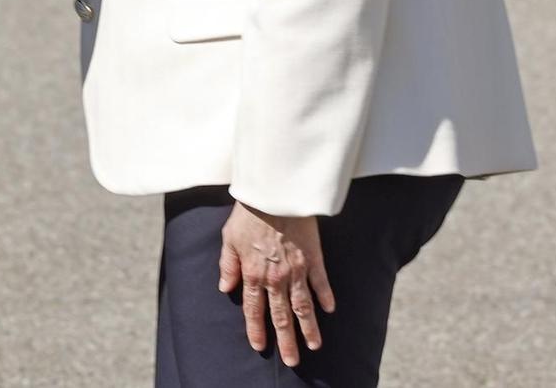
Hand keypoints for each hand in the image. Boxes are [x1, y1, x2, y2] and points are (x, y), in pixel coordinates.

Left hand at [218, 201, 334, 367]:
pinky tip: (329, 310)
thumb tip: (226, 287)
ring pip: (304, 306)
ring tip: (314, 345)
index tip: (259, 346)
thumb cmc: (248, 213)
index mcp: (253, 274)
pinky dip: (326, 297)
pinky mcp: (313, 258)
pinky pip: (321, 283)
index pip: (254, 310)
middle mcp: (276, 278)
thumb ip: (227, 265)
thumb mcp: (228, 238)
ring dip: (309, 328)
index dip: (256, 330)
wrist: (274, 193)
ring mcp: (296, 270)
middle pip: (282, 316)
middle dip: (287, 341)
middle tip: (292, 361)